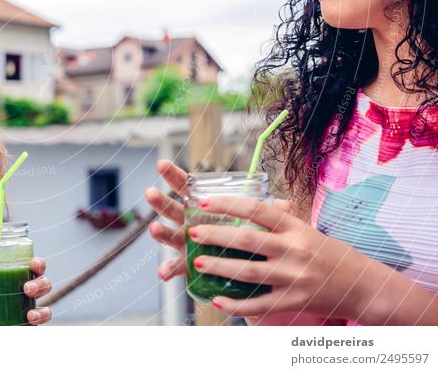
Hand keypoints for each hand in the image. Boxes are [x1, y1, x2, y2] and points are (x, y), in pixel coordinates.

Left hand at [0, 257, 52, 324]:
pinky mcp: (31, 326)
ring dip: (41, 310)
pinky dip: (38, 322)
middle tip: (27, 288)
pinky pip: (41, 325)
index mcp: (20, 277)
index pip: (36, 267)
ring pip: (47, 307)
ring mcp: (32, 310)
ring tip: (30, 314)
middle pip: (45, 284)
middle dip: (39, 285)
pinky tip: (30, 323)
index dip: (39, 264)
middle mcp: (30, 293)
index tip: (33, 264)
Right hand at [144, 160, 291, 281]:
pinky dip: (170, 270)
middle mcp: (191, 223)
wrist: (247, 268)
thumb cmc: (249, 238)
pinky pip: (178, 268)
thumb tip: (287, 204)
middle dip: (159, 201)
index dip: (174, 176)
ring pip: (171, 236)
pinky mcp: (189, 265)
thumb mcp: (260, 223)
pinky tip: (163, 274)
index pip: (188, 188)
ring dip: (161, 233)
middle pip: (173, 209)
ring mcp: (187, 244)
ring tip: (154, 229)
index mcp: (205, 208)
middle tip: (150, 192)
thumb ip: (271, 214)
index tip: (161, 164)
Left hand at [188, 195, 368, 320]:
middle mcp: (294, 249)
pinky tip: (217, 300)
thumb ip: (280, 220)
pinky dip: (236, 305)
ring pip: (248, 272)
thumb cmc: (328, 254)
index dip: (227, 204)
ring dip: (220, 267)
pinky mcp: (294, 301)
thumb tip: (254, 204)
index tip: (203, 202)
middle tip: (192, 233)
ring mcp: (294, 277)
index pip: (256, 209)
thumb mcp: (306, 230)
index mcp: (295, 227)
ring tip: (198, 262)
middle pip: (247, 240)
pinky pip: (259, 305)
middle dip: (215, 236)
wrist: (362, 285)